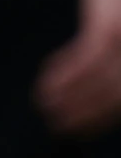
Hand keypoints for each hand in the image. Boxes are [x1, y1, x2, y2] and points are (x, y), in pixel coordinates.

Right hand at [38, 0, 120, 134]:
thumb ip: (117, 45)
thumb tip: (102, 74)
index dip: (103, 118)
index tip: (79, 128)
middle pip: (118, 99)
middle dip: (87, 117)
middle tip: (59, 128)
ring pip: (101, 87)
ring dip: (70, 101)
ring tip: (45, 109)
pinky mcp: (110, 29)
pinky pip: (84, 63)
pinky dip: (64, 75)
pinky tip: (45, 81)